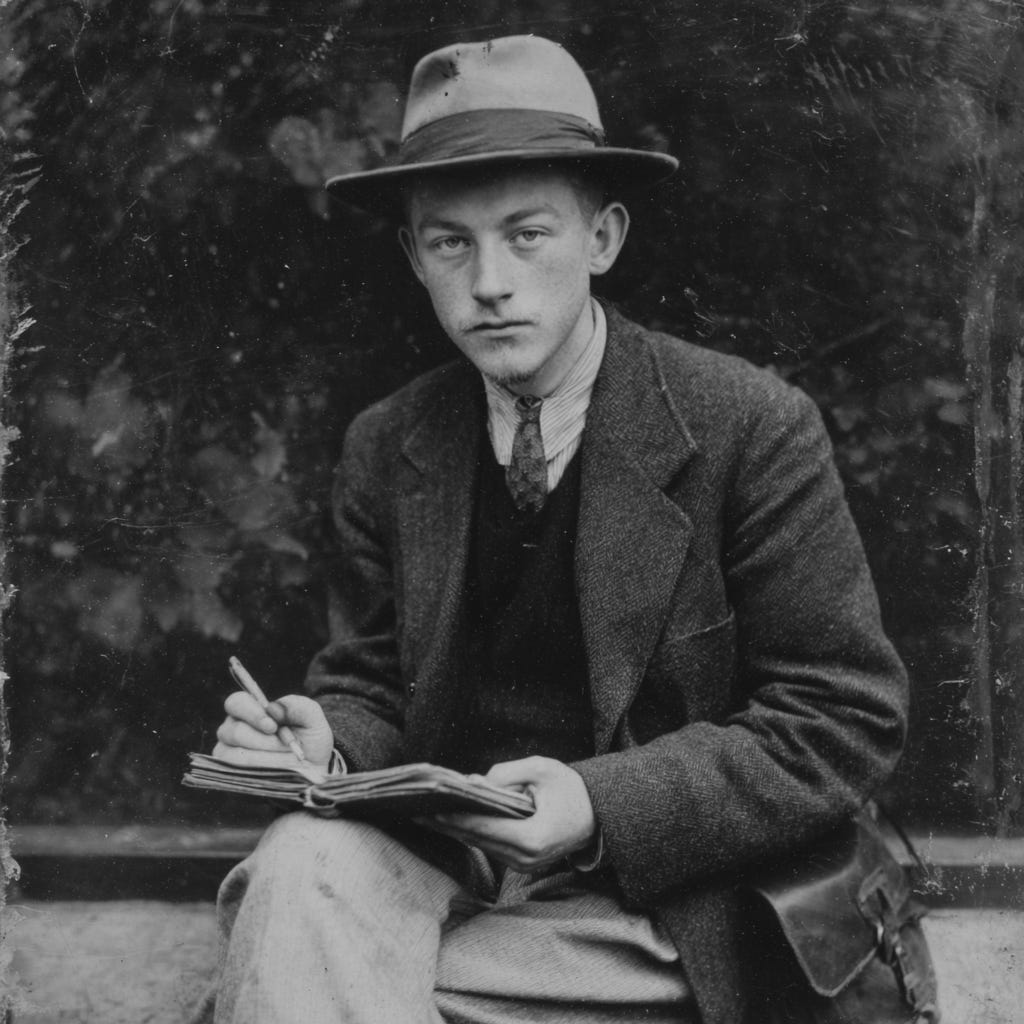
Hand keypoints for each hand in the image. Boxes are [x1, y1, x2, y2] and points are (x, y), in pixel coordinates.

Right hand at [213, 692, 334, 768]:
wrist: (311, 773)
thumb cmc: (309, 742)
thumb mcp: (312, 721)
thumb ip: (298, 707)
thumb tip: (273, 709)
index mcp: (249, 711)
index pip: (236, 702)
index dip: (253, 713)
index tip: (273, 726)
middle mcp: (231, 730)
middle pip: (235, 732)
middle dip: (265, 741)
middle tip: (286, 747)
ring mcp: (226, 754)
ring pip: (237, 756)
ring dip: (267, 759)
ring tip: (287, 761)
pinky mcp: (228, 777)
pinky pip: (238, 776)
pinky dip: (262, 775)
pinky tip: (277, 773)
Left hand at [421, 756, 596, 871]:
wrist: (597, 814)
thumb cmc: (570, 788)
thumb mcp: (541, 769)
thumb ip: (507, 774)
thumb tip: (474, 783)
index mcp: (532, 838)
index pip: (483, 828)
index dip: (453, 817)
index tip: (427, 808)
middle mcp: (525, 859)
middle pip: (476, 839)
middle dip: (445, 823)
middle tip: (413, 808)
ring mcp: (522, 866)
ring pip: (479, 844)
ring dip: (453, 828)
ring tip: (423, 811)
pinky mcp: (519, 862)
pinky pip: (488, 845)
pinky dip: (468, 831)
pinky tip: (448, 819)